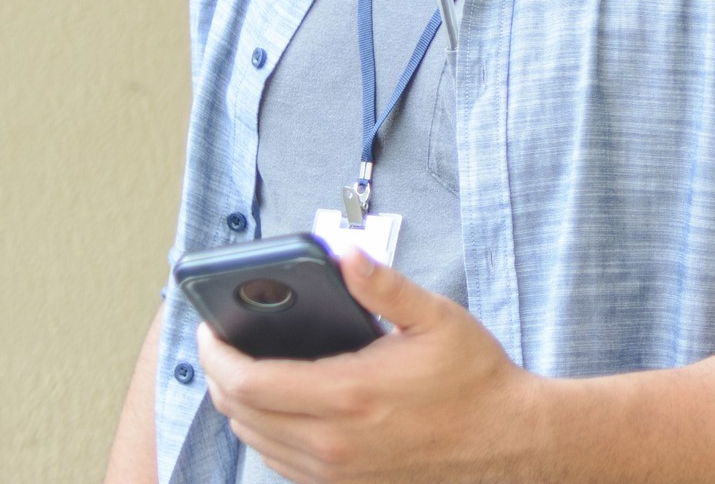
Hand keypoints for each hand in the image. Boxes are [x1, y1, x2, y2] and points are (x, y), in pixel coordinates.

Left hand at [199, 251, 541, 482]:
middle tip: (222, 341)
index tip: (208, 329)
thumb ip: (384, 286)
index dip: (215, 356)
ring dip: (240, 404)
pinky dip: (264, 431)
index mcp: (348, 394)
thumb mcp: (436, 318)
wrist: (505, 441)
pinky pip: (278, 461)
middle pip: (240, 413)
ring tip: (246, 366)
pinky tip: (279, 402)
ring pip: (254, 440)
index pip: (249, 383)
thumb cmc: (474, 377)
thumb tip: (344, 252)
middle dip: (220, 375)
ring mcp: (334, 471)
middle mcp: (332, 441)